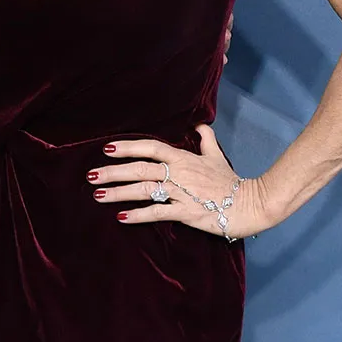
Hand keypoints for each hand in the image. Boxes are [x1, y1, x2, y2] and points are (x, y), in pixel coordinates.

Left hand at [88, 124, 270, 239]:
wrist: (250, 204)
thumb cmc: (230, 182)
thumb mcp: (216, 156)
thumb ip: (205, 139)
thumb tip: (199, 124)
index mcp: (184, 158)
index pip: (151, 147)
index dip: (128, 147)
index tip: (107, 148)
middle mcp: (180, 173)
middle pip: (141, 168)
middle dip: (113, 171)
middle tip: (91, 175)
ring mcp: (183, 192)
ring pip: (145, 189)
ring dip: (119, 192)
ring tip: (98, 195)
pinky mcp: (187, 212)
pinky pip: (158, 212)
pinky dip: (139, 214)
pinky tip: (121, 216)